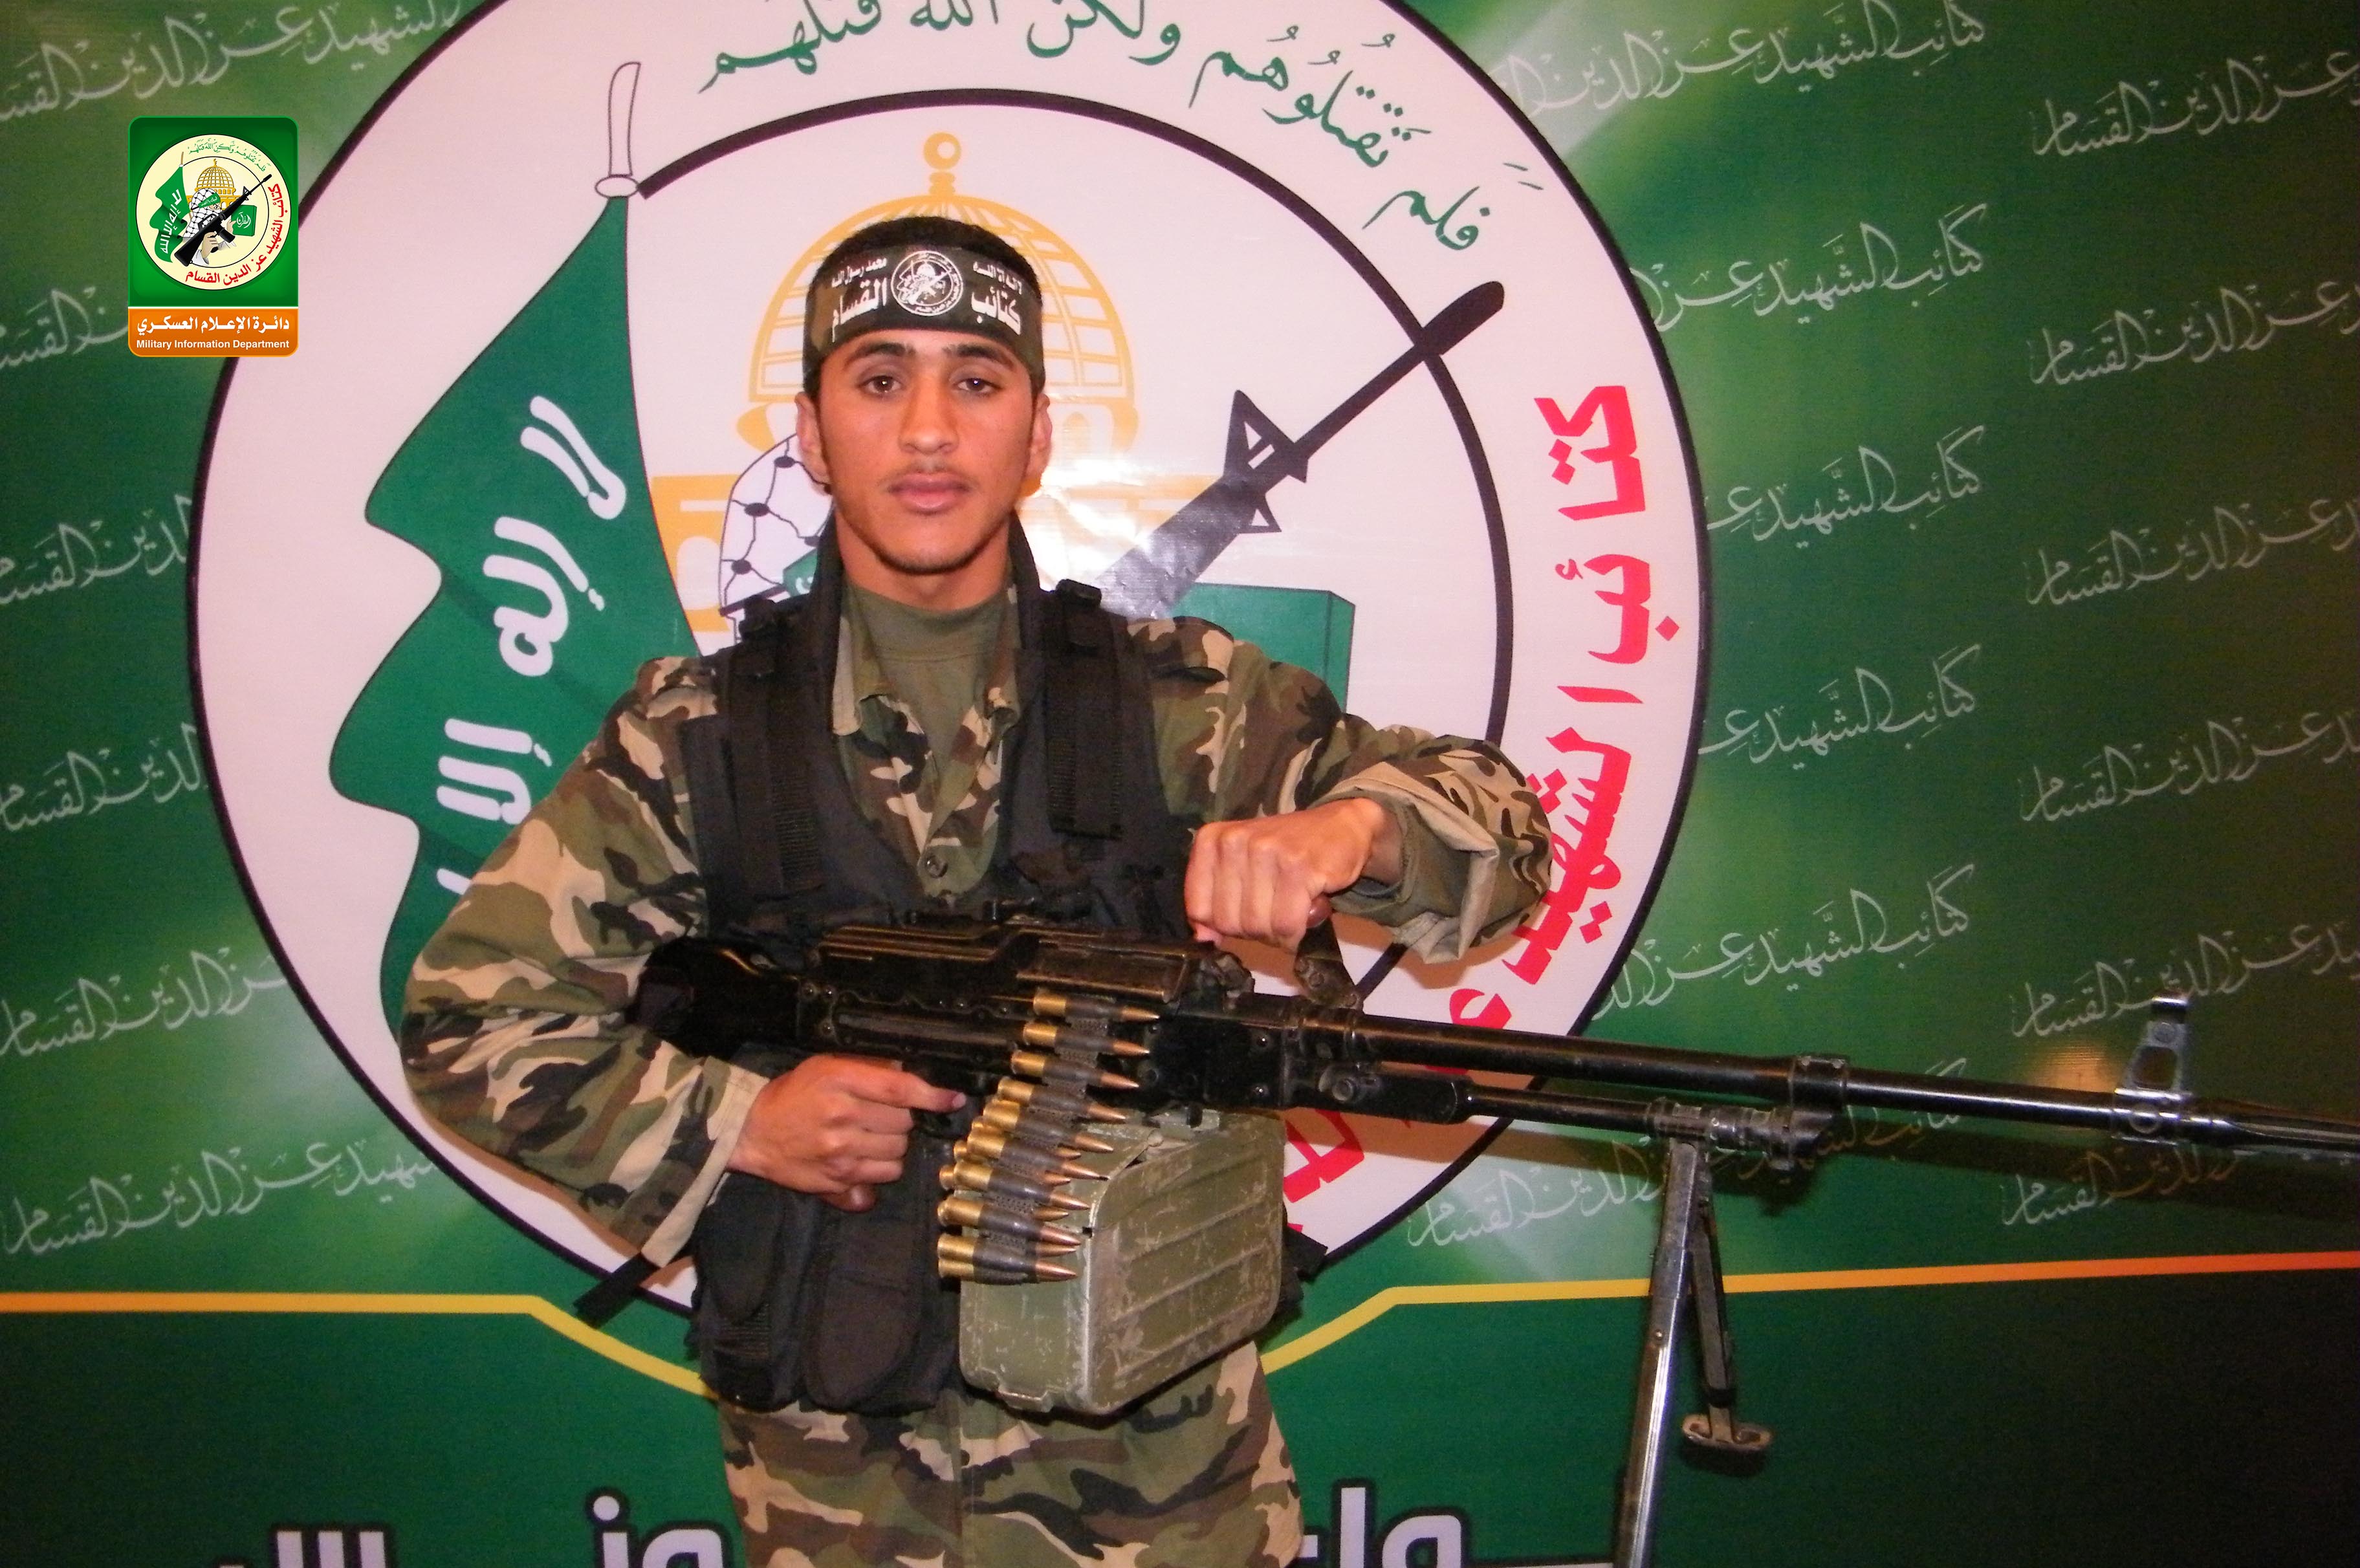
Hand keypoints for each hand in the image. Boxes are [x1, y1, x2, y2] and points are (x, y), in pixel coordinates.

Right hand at [726, 1054, 964, 1211]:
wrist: (753, 1131)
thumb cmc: (794, 1094)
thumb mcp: (827, 1067)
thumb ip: (869, 1069)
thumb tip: (909, 1073)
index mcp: (840, 1081)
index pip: (900, 1089)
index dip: (932, 1095)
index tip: (952, 1099)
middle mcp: (841, 1116)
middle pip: (904, 1122)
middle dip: (901, 1119)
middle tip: (878, 1115)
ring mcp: (839, 1152)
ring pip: (899, 1152)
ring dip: (893, 1145)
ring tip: (870, 1136)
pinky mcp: (837, 1180)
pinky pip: (884, 1177)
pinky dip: (882, 1169)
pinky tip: (865, 1159)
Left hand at [1185, 797, 1402, 950]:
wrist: (1339, 826)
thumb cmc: (1286, 852)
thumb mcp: (1241, 867)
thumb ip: (1216, 900)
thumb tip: (1203, 939)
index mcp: (1212, 840)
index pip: (1198, 909)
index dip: (1223, 925)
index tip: (1245, 914)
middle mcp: (1234, 841)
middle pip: (1229, 922)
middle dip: (1254, 930)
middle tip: (1275, 912)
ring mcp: (1266, 851)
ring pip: (1258, 926)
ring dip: (1279, 933)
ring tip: (1293, 910)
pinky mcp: (1298, 867)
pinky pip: (1287, 925)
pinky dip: (1297, 933)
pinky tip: (1307, 913)